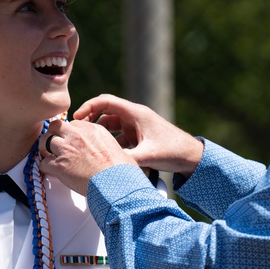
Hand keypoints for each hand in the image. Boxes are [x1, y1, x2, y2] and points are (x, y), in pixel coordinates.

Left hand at [38, 119, 135, 195]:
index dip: (69, 132)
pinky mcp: (60, 165)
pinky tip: (51, 172)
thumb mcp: (117, 148)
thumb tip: (105, 151)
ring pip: (45, 141)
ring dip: (45, 149)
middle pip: (55, 127)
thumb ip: (105, 144)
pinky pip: (43, 163)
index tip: (69, 140)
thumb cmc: (121, 171)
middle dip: (53, 134)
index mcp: (92, 130)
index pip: (72, 124)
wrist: (118, 185)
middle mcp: (77, 136)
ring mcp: (67, 149)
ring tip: (49, 156)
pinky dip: (45, 168)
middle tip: (54, 144)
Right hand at [72, 94, 203, 175]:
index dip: (89, 107)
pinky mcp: (139, 136)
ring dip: (100, 133)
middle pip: (106, 112)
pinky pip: (119, 136)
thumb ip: (125, 160)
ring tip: (88, 144)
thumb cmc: (174, 151)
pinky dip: (110, 142)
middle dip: (91, 120)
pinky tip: (104, 153)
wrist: (192, 157)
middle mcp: (135, 117)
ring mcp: (136, 126)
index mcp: (136, 113)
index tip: (77, 118)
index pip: (106, 101)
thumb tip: (105, 167)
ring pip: (111, 125)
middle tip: (78, 132)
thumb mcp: (148, 156)